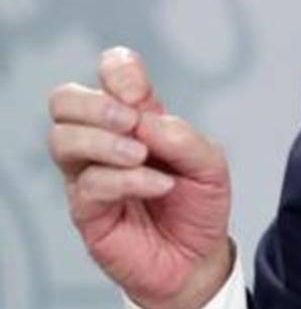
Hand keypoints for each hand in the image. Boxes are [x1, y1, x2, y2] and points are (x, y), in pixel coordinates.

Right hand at [48, 47, 232, 308]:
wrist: (197, 257)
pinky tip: (158, 184)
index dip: (118, 69)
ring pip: (63, 139)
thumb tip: (146, 121)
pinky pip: (88, 184)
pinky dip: (127, 179)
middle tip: (132, 122)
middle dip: (96, 104)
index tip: (139, 91)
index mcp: (137, 118)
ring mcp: (90, 174)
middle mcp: (105, 141)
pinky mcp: (86, 210)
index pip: (109, 73)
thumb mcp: (210, 164)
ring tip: (143, 156)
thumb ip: (182, 137)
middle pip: (64, 100)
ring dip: (105, 141)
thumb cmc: (199, 205)